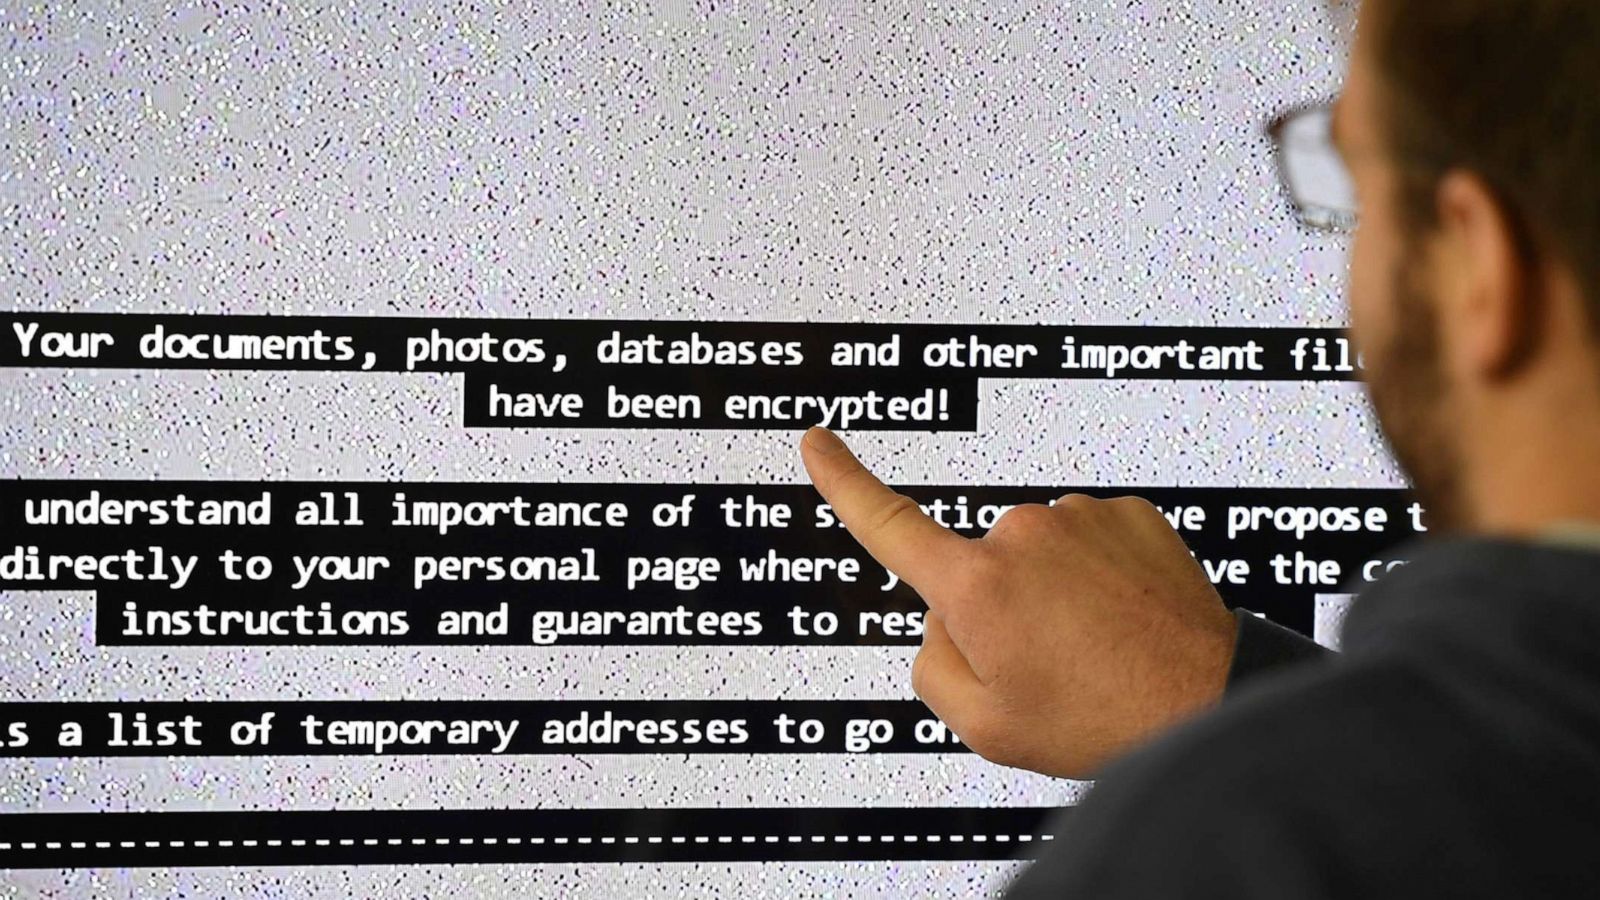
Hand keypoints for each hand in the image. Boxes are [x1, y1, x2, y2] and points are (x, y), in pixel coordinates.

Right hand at [799, 426, 1238, 778]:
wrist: (1208, 702)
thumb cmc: (1101, 720)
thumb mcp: (985, 726)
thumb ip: (932, 668)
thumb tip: (941, 623)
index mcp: (975, 586)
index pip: (888, 524)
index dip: (843, 481)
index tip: (818, 443)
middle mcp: (1021, 535)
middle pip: (976, 570)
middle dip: (997, 611)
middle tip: (1050, 667)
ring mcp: (1079, 518)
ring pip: (1036, 558)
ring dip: (1054, 596)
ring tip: (1098, 652)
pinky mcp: (1129, 513)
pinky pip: (1088, 545)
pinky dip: (1098, 579)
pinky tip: (1124, 622)